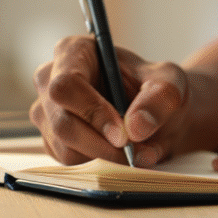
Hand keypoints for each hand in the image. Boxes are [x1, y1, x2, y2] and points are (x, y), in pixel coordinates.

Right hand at [29, 35, 191, 166]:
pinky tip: (121, 154)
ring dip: (105, 158)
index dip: (92, 112)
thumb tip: (135, 127)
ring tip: (137, 151)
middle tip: (136, 153)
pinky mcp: (52, 140)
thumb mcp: (171, 84)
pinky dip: (99, 165)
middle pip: (62, 122)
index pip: (66, 85)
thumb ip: (159, 99)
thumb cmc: (158, 88)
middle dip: (102, 145)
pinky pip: (69, 163)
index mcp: (73, 52)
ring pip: (65, 148)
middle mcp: (50, 80)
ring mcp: (47, 112)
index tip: (122, 134)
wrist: (157, 113)